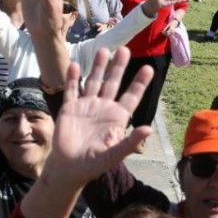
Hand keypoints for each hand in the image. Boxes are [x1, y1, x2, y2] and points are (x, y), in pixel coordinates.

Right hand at [41, 48, 155, 189]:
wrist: (68, 168)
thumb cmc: (94, 164)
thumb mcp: (115, 154)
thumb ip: (131, 141)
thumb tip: (149, 129)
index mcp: (117, 118)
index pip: (131, 97)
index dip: (139, 83)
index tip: (148, 68)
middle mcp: (103, 108)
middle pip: (113, 83)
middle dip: (118, 67)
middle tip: (124, 50)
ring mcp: (86, 107)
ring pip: (94, 82)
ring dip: (98, 67)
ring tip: (103, 50)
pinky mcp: (70, 108)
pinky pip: (72, 90)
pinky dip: (73, 78)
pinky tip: (75, 65)